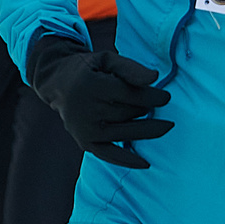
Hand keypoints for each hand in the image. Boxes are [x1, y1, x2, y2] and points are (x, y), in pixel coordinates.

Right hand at [26, 34, 172, 169]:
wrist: (58, 83)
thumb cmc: (89, 69)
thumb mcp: (107, 59)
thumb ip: (130, 68)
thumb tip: (155, 78)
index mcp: (92, 86)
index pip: (132, 95)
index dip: (153, 97)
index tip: (166, 97)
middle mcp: (87, 110)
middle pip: (130, 114)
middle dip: (147, 110)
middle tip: (156, 105)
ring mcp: (85, 129)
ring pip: (125, 132)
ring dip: (146, 130)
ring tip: (164, 126)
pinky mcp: (85, 141)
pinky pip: (109, 154)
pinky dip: (127, 160)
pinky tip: (145, 164)